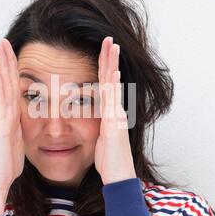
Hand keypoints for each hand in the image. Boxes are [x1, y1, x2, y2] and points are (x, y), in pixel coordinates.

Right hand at [0, 38, 24, 215]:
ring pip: (2, 87)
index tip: (12, 53)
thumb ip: (21, 129)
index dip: (12, 70)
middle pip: (6, 82)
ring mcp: (2, 119)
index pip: (13, 87)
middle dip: (5, 61)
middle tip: (2, 41)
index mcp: (12, 116)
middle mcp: (5, 114)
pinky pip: (2, 104)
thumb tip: (24, 122)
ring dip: (1, 66)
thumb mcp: (19, 142)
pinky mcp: (2, 128)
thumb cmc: (8, 163)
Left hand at [94, 37, 136, 184]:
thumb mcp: (101, 137)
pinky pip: (114, 103)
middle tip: (109, 39)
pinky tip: (112, 74)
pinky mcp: (115, 125)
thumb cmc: (109, 159)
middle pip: (111, 79)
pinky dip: (114, 87)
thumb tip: (95, 116)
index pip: (105, 84)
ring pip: (113, 86)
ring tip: (112, 47)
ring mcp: (116, 116)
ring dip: (112, 66)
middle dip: (109, 58)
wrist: (119, 177)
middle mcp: (115, 110)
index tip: (104, 49)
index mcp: (109, 112)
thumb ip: (99, 124)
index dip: (104, 66)